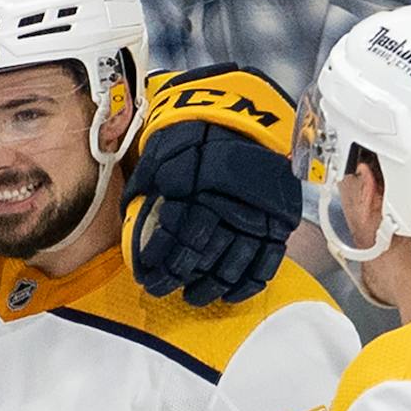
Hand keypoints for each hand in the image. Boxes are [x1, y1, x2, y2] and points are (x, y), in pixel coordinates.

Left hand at [124, 65, 301, 306]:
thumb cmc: (199, 132)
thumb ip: (150, 181)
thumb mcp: (165, 149)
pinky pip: (265, 264)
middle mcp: (228, 209)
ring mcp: (257, 218)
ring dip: (209, 287)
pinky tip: (229, 295)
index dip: (158, 260)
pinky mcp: (277, 224)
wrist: (247, 114)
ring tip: (191, 296)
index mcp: (200, 191)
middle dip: (176, 277)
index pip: (175, 238)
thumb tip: (133, 207)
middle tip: (160, 289)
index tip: (145, 274)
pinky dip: (247, 285)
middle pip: (200, 257)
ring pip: (231, 266)